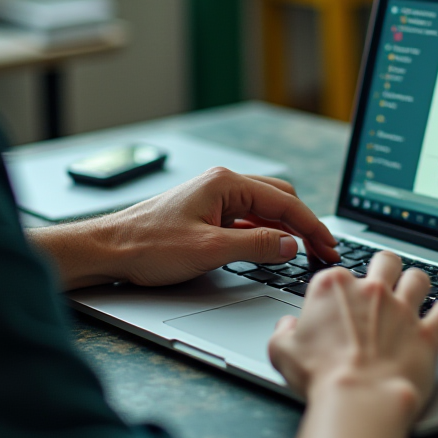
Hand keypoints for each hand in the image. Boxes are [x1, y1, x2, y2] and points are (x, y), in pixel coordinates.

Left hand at [29, 168, 338, 289]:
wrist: (108, 250)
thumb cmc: (148, 246)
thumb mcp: (210, 251)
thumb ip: (257, 247)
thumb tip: (292, 245)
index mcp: (226, 184)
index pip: (285, 203)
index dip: (312, 227)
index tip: (329, 248)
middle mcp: (223, 184)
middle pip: (280, 199)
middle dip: (304, 225)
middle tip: (322, 252)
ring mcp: (214, 198)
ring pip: (265, 210)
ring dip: (286, 230)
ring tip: (304, 253)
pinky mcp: (207, 213)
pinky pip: (247, 219)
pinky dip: (266, 234)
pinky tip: (273, 250)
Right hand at [268, 251, 437, 424]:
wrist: (359, 400)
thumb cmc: (320, 377)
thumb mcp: (282, 353)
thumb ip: (282, 332)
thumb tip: (288, 325)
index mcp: (334, 287)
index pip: (338, 273)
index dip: (339, 289)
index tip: (339, 304)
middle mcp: (371, 291)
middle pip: (386, 261)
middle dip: (386, 268)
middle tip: (385, 281)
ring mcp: (402, 309)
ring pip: (419, 278)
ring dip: (417, 285)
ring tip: (415, 294)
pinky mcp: (426, 332)